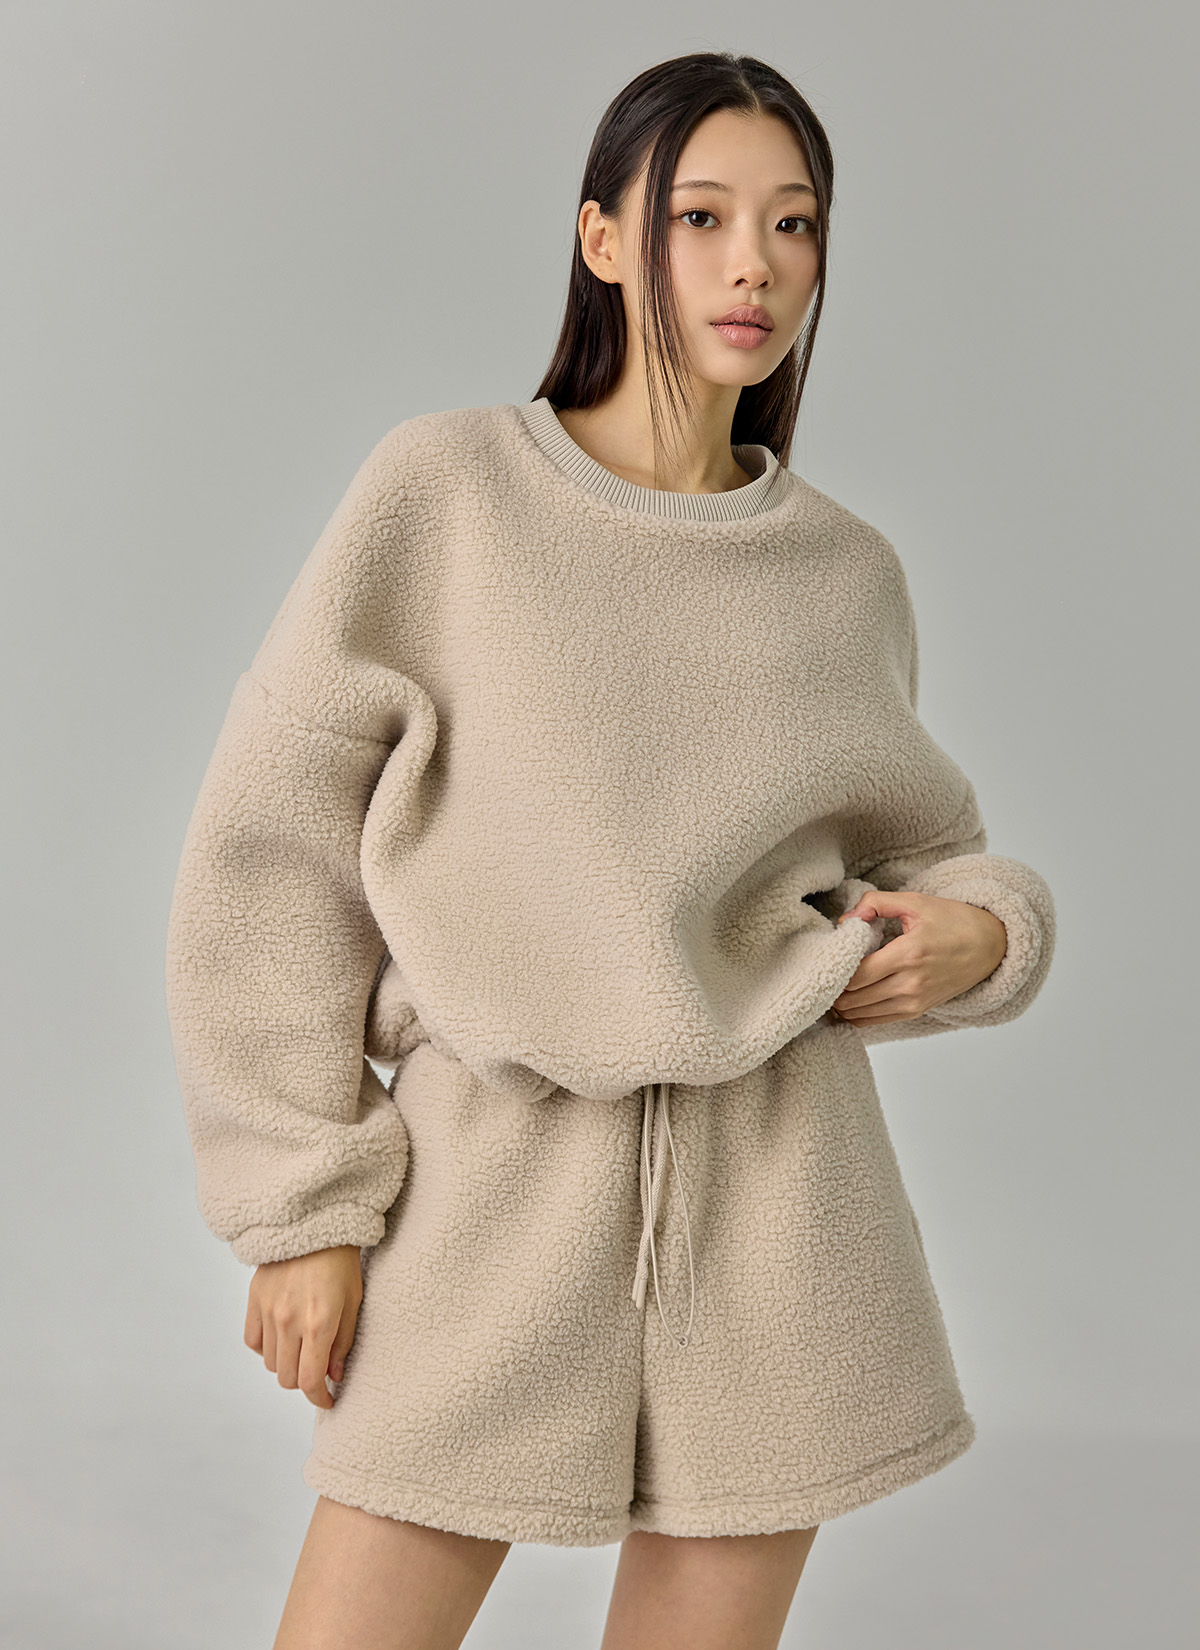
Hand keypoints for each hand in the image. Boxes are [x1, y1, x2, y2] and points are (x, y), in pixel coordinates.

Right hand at [244, 1244, 363, 1409]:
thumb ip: (343, 1343)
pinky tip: (281, 1337)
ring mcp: (268, 1310)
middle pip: (287, 1378)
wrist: (314, 1224)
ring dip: (287, 1364)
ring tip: (302, 1348)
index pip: (310, 1380)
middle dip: (305, 1381)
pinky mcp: (254, 1299)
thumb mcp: (353, 1301)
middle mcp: (290, 1320)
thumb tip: (334, 1376)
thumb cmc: (341, 1261)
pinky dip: (266, 1348)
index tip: (328, 1400)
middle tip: (317, 1370)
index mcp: (319, 1322)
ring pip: (271, 1363)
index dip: (319, 1398)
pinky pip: (253, 1342)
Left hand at [830, 888, 1006, 1027]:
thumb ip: (875, 903)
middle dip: (834, 988)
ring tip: (835, 986)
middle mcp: (911, 984)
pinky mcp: (917, 1011)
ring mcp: (915, 1002)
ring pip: (860, 1014)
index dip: (836, 969)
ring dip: (842, 1003)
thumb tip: (845, 920)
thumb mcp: (915, 902)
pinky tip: (850, 999)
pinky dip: (857, 1014)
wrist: (990, 946)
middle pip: (853, 998)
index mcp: (908, 954)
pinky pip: (875, 1021)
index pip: (856, 975)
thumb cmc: (954, 921)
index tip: (831, 957)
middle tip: (826, 972)